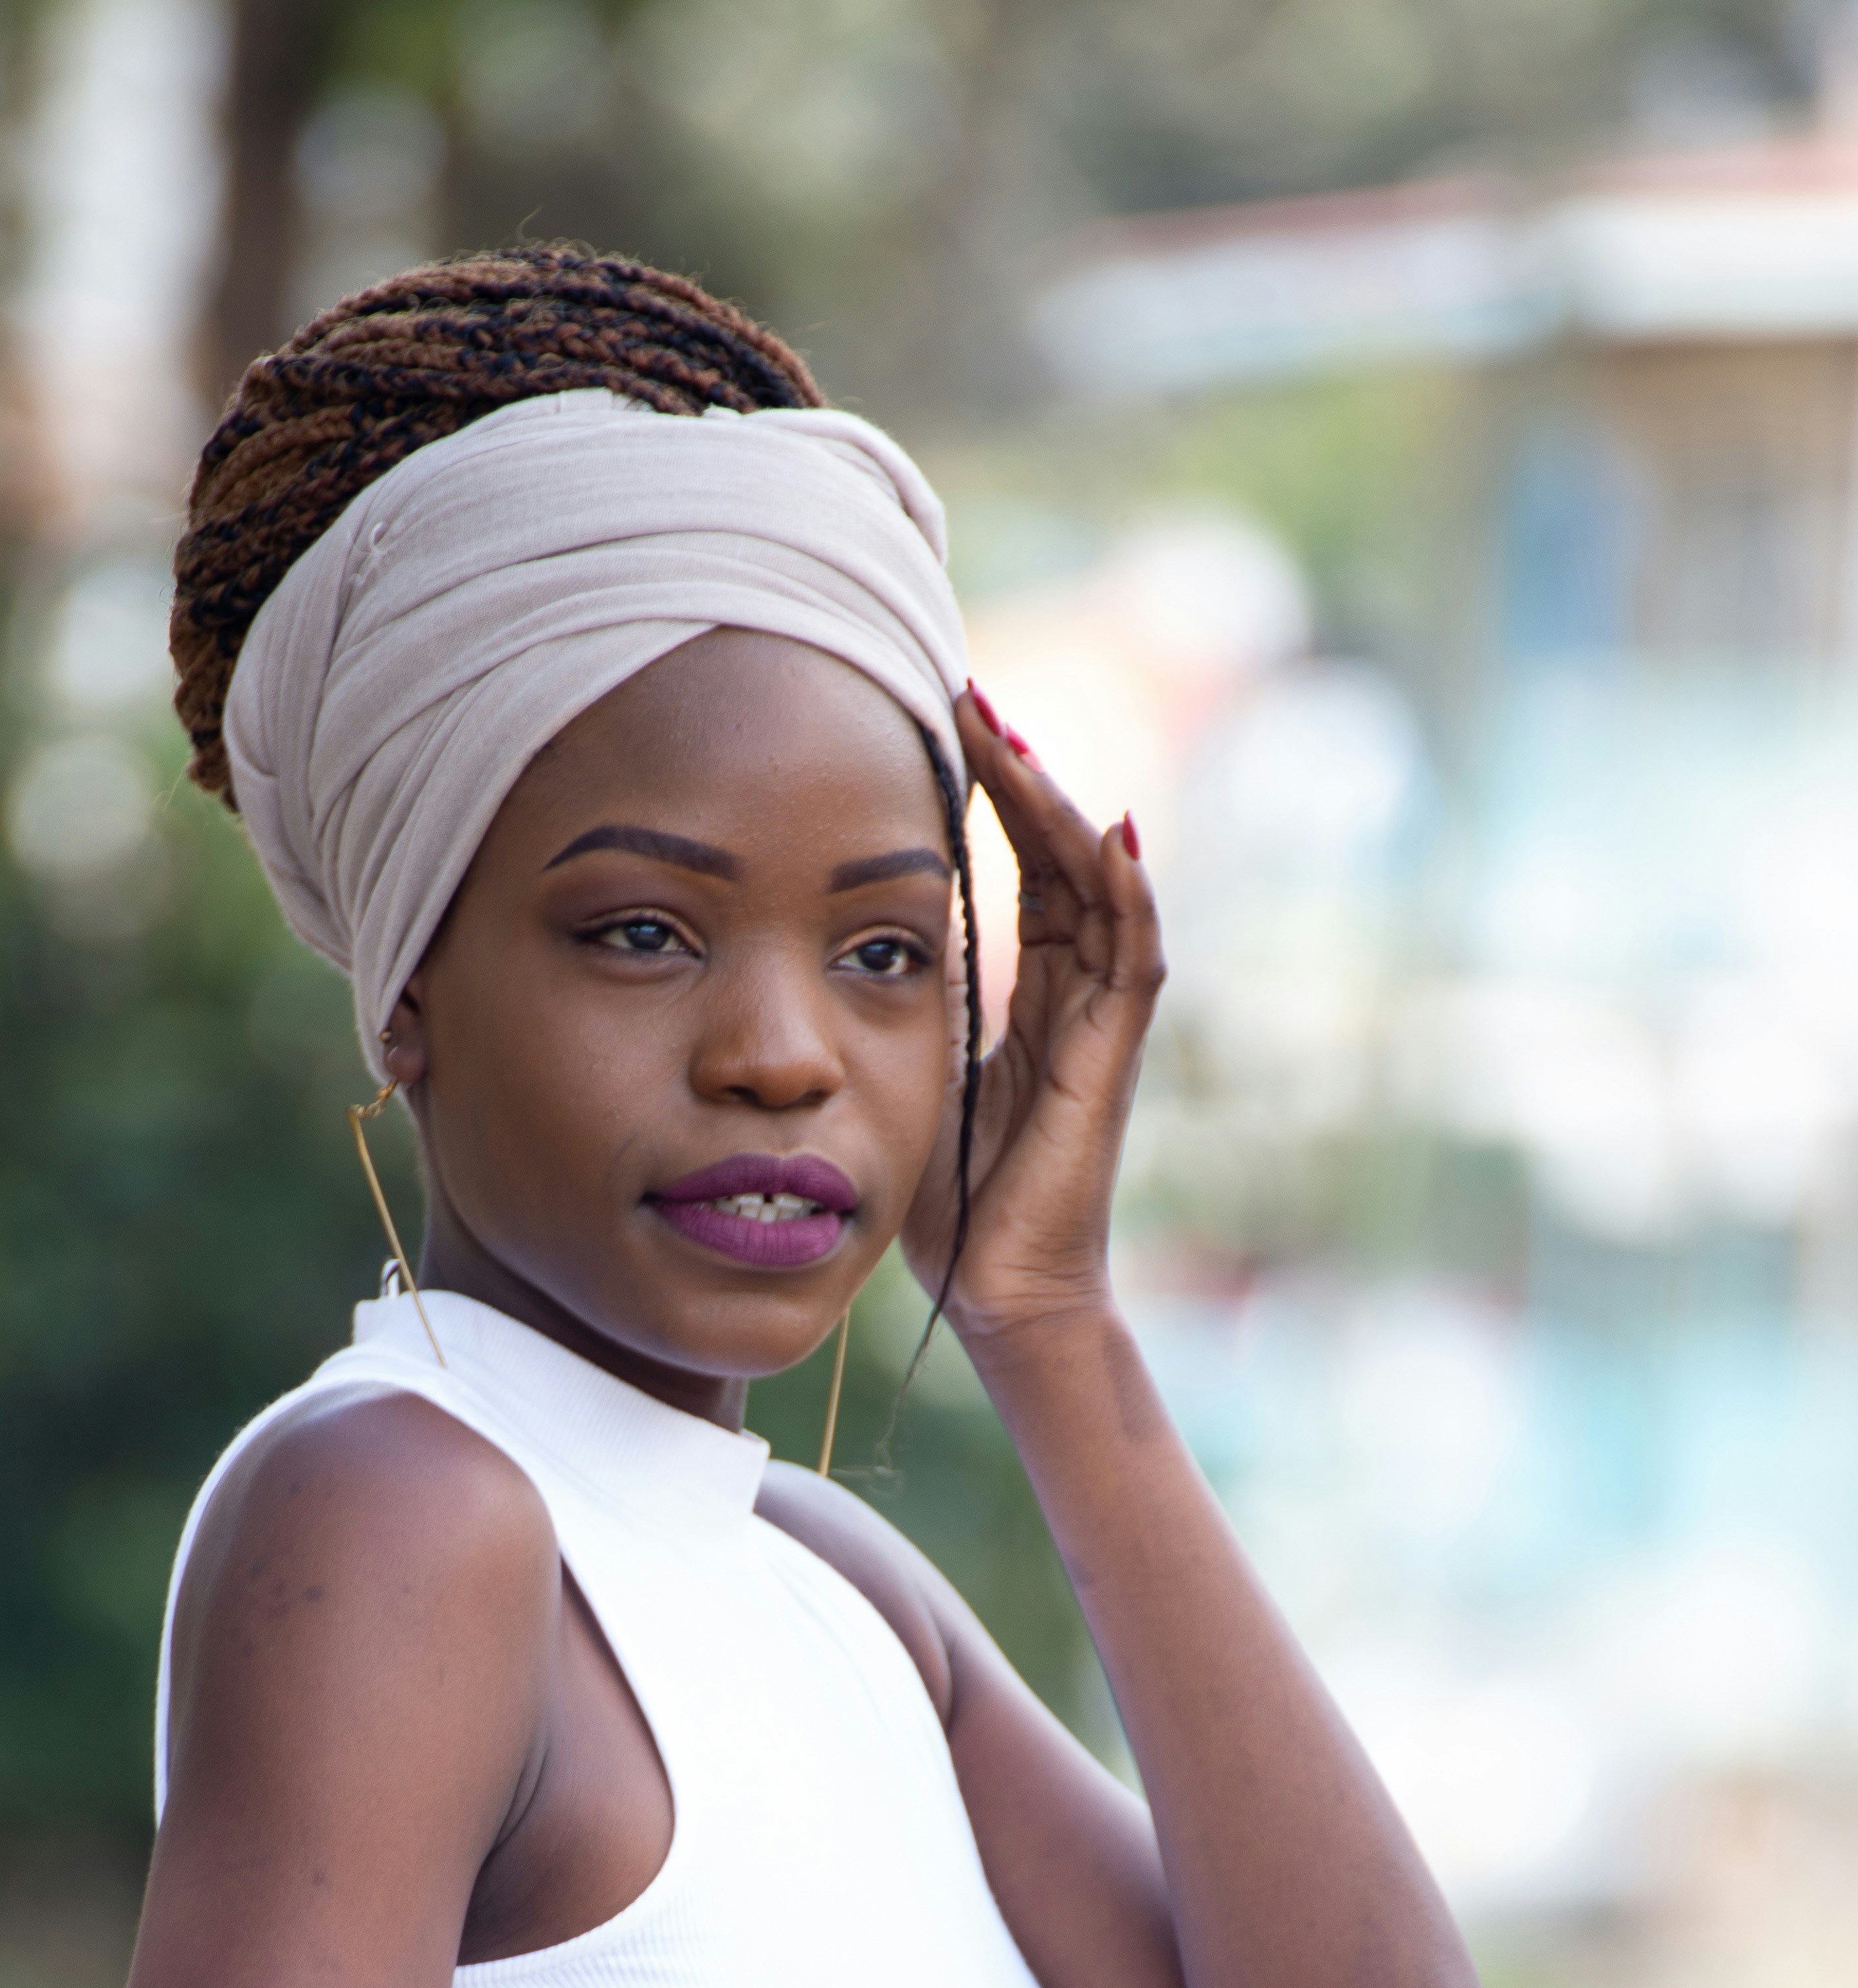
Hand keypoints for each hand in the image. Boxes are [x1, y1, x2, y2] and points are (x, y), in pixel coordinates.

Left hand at [901, 688, 1165, 1344]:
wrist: (1000, 1293)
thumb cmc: (954, 1205)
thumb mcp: (912, 1074)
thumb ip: (906, 1007)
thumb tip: (853, 939)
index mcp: (1030, 997)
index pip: (1019, 869)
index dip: (990, 796)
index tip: (944, 723)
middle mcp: (1075, 997)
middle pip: (1060, 856)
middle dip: (1020, 773)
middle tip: (971, 694)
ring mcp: (1101, 1024)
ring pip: (1097, 886)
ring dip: (1061, 807)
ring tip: (1018, 738)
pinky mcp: (1112, 1059)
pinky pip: (1134, 956)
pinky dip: (1129, 892)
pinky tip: (1112, 829)